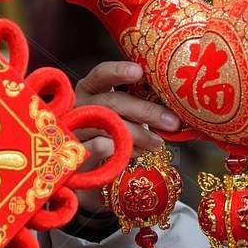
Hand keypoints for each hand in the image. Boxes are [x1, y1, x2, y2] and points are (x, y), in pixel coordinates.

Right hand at [70, 60, 181, 211]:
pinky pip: (102, 147)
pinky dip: (124, 149)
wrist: (89, 175)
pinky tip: (137, 153)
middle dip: (146, 111)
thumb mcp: (124, 117)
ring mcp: (74, 129)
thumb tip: (173, 112)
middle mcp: (78, 106)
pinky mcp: (76, 153)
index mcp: (90, 90)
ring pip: (109, 125)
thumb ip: (139, 108)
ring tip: (158, 143)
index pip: (101, 75)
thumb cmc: (110, 138)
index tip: (139, 71)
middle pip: (112, 102)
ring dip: (139, 134)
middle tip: (172, 122)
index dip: (118, 71)